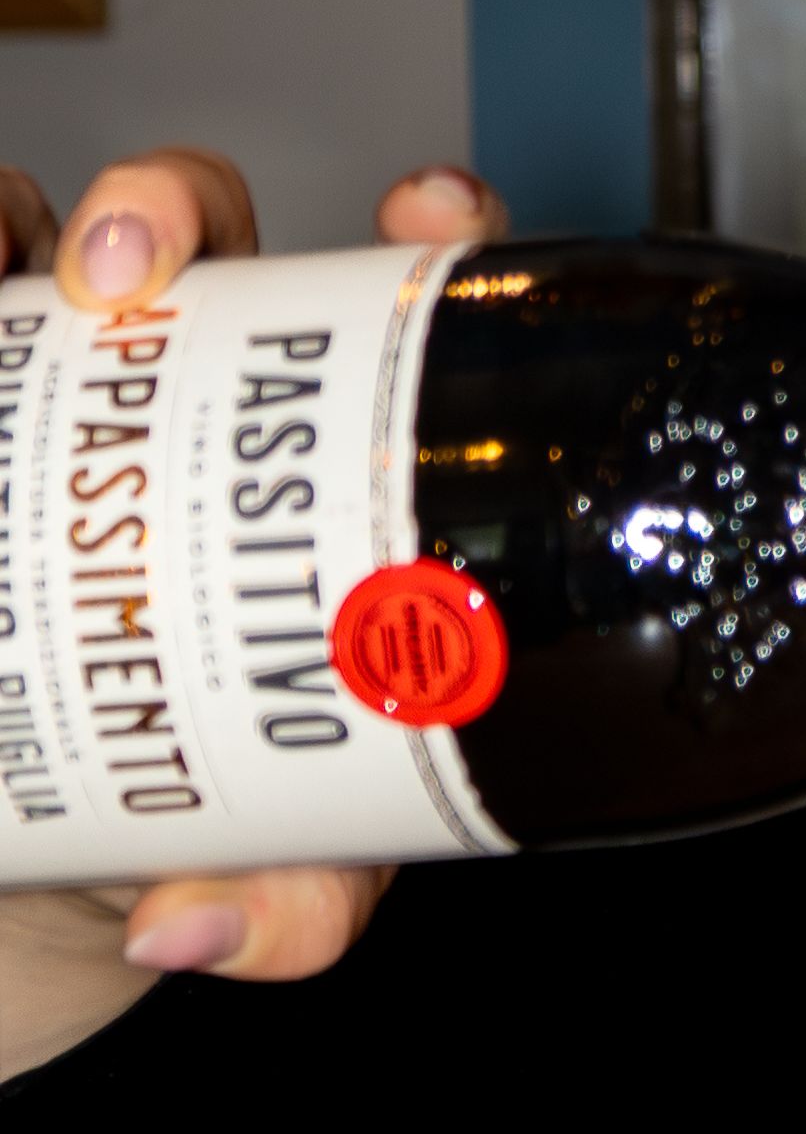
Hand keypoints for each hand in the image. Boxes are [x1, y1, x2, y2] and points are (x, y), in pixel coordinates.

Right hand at [0, 150, 505, 1085]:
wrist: (57, 846)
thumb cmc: (223, 804)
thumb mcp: (285, 846)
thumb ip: (288, 896)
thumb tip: (205, 930)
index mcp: (326, 442)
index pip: (403, 286)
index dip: (434, 217)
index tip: (427, 215)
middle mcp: (191, 380)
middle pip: (199, 222)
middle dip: (164, 203)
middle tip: (132, 274)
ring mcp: (55, 386)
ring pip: (33, 234)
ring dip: (11, 218)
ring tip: (6, 280)